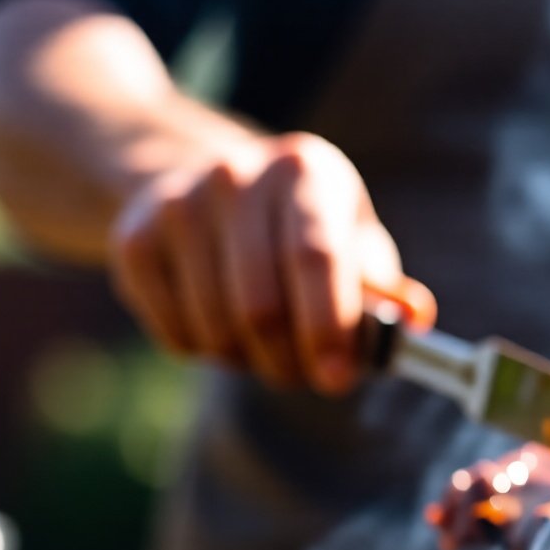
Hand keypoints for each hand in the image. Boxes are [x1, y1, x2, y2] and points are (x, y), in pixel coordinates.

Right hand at [109, 132, 434, 394]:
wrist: (201, 181)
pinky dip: (204, 351)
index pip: (315, 257)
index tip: (336, 379)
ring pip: (216, 329)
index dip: (327, 327)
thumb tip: (416, 325)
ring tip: (263, 344)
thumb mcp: (352, 238)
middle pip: (261, 306)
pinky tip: (216, 320)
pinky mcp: (133, 240)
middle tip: (306, 377)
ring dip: (247, 361)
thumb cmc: (301, 226)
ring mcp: (177, 204)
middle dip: (289, 362)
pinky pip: (175, 335)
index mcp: (304, 170)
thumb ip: (384, 288)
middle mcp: (235, 174)